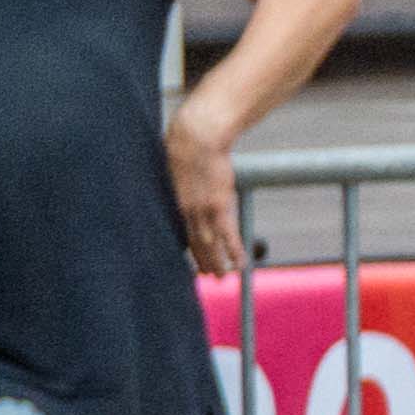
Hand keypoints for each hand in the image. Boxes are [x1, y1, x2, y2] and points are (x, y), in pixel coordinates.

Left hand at [163, 105, 249, 279]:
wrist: (197, 137)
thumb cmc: (186, 144)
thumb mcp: (176, 164)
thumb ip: (179, 175)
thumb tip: (180, 171)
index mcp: (175, 203)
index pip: (180, 232)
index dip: (186, 248)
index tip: (189, 260)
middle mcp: (186, 212)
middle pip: (193, 243)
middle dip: (200, 260)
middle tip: (206, 276)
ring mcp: (202, 210)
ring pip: (208, 244)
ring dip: (216, 262)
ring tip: (221, 278)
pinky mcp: (218, 206)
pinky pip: (227, 235)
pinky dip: (233, 251)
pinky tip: (240, 264)